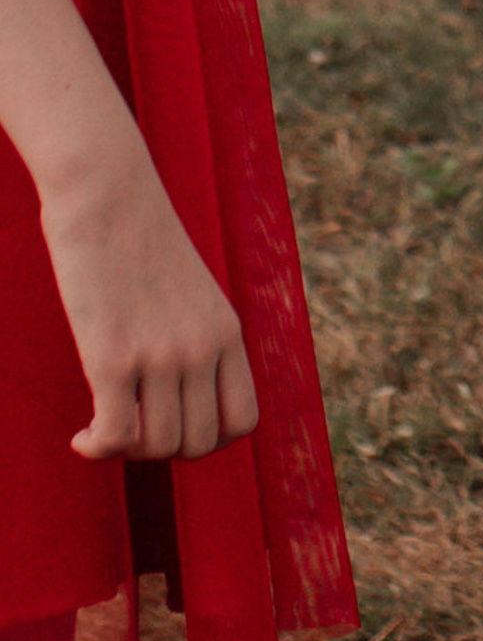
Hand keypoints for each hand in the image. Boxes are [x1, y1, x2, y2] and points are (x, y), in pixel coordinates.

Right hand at [42, 146, 257, 462]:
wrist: (106, 190)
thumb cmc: (136, 237)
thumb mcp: (188, 290)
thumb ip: (194, 334)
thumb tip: (179, 387)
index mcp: (226, 330)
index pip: (243, 421)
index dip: (206, 438)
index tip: (170, 422)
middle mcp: (202, 346)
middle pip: (198, 444)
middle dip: (161, 447)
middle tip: (130, 424)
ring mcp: (161, 354)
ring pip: (158, 446)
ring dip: (127, 450)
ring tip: (103, 425)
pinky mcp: (113, 357)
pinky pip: (116, 437)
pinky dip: (97, 449)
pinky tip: (81, 438)